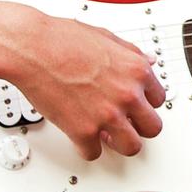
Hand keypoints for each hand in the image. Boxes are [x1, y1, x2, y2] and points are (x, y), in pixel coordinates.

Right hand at [0, 8, 165, 161]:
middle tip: (127, 125)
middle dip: (139, 127)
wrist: (32, 48)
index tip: (137, 106)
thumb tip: (148, 61)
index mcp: (137, 71)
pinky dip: (86, 148)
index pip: (159, 100)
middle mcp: (127, 94)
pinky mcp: (83, 131)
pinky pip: (94, 153)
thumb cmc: (62, 39)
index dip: (146, 104)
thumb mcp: (107, 38)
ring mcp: (107, 115)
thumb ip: (131, 53)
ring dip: (119, 144)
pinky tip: (80, 136)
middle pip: (152, 128)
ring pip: (131, 147)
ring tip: (108, 136)